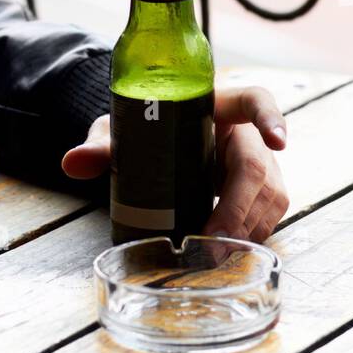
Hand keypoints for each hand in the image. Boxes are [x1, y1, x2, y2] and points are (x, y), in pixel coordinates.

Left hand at [61, 86, 288, 241]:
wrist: (155, 142)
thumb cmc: (146, 129)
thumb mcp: (123, 130)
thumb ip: (102, 145)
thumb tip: (72, 163)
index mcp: (218, 105)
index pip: (256, 100)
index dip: (271, 119)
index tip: (279, 142)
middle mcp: (245, 133)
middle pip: (258, 165)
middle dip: (240, 205)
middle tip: (214, 238)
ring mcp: (257, 162)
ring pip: (270, 193)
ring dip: (248, 226)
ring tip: (215, 252)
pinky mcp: (259, 190)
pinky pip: (268, 211)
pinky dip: (252, 233)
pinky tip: (228, 250)